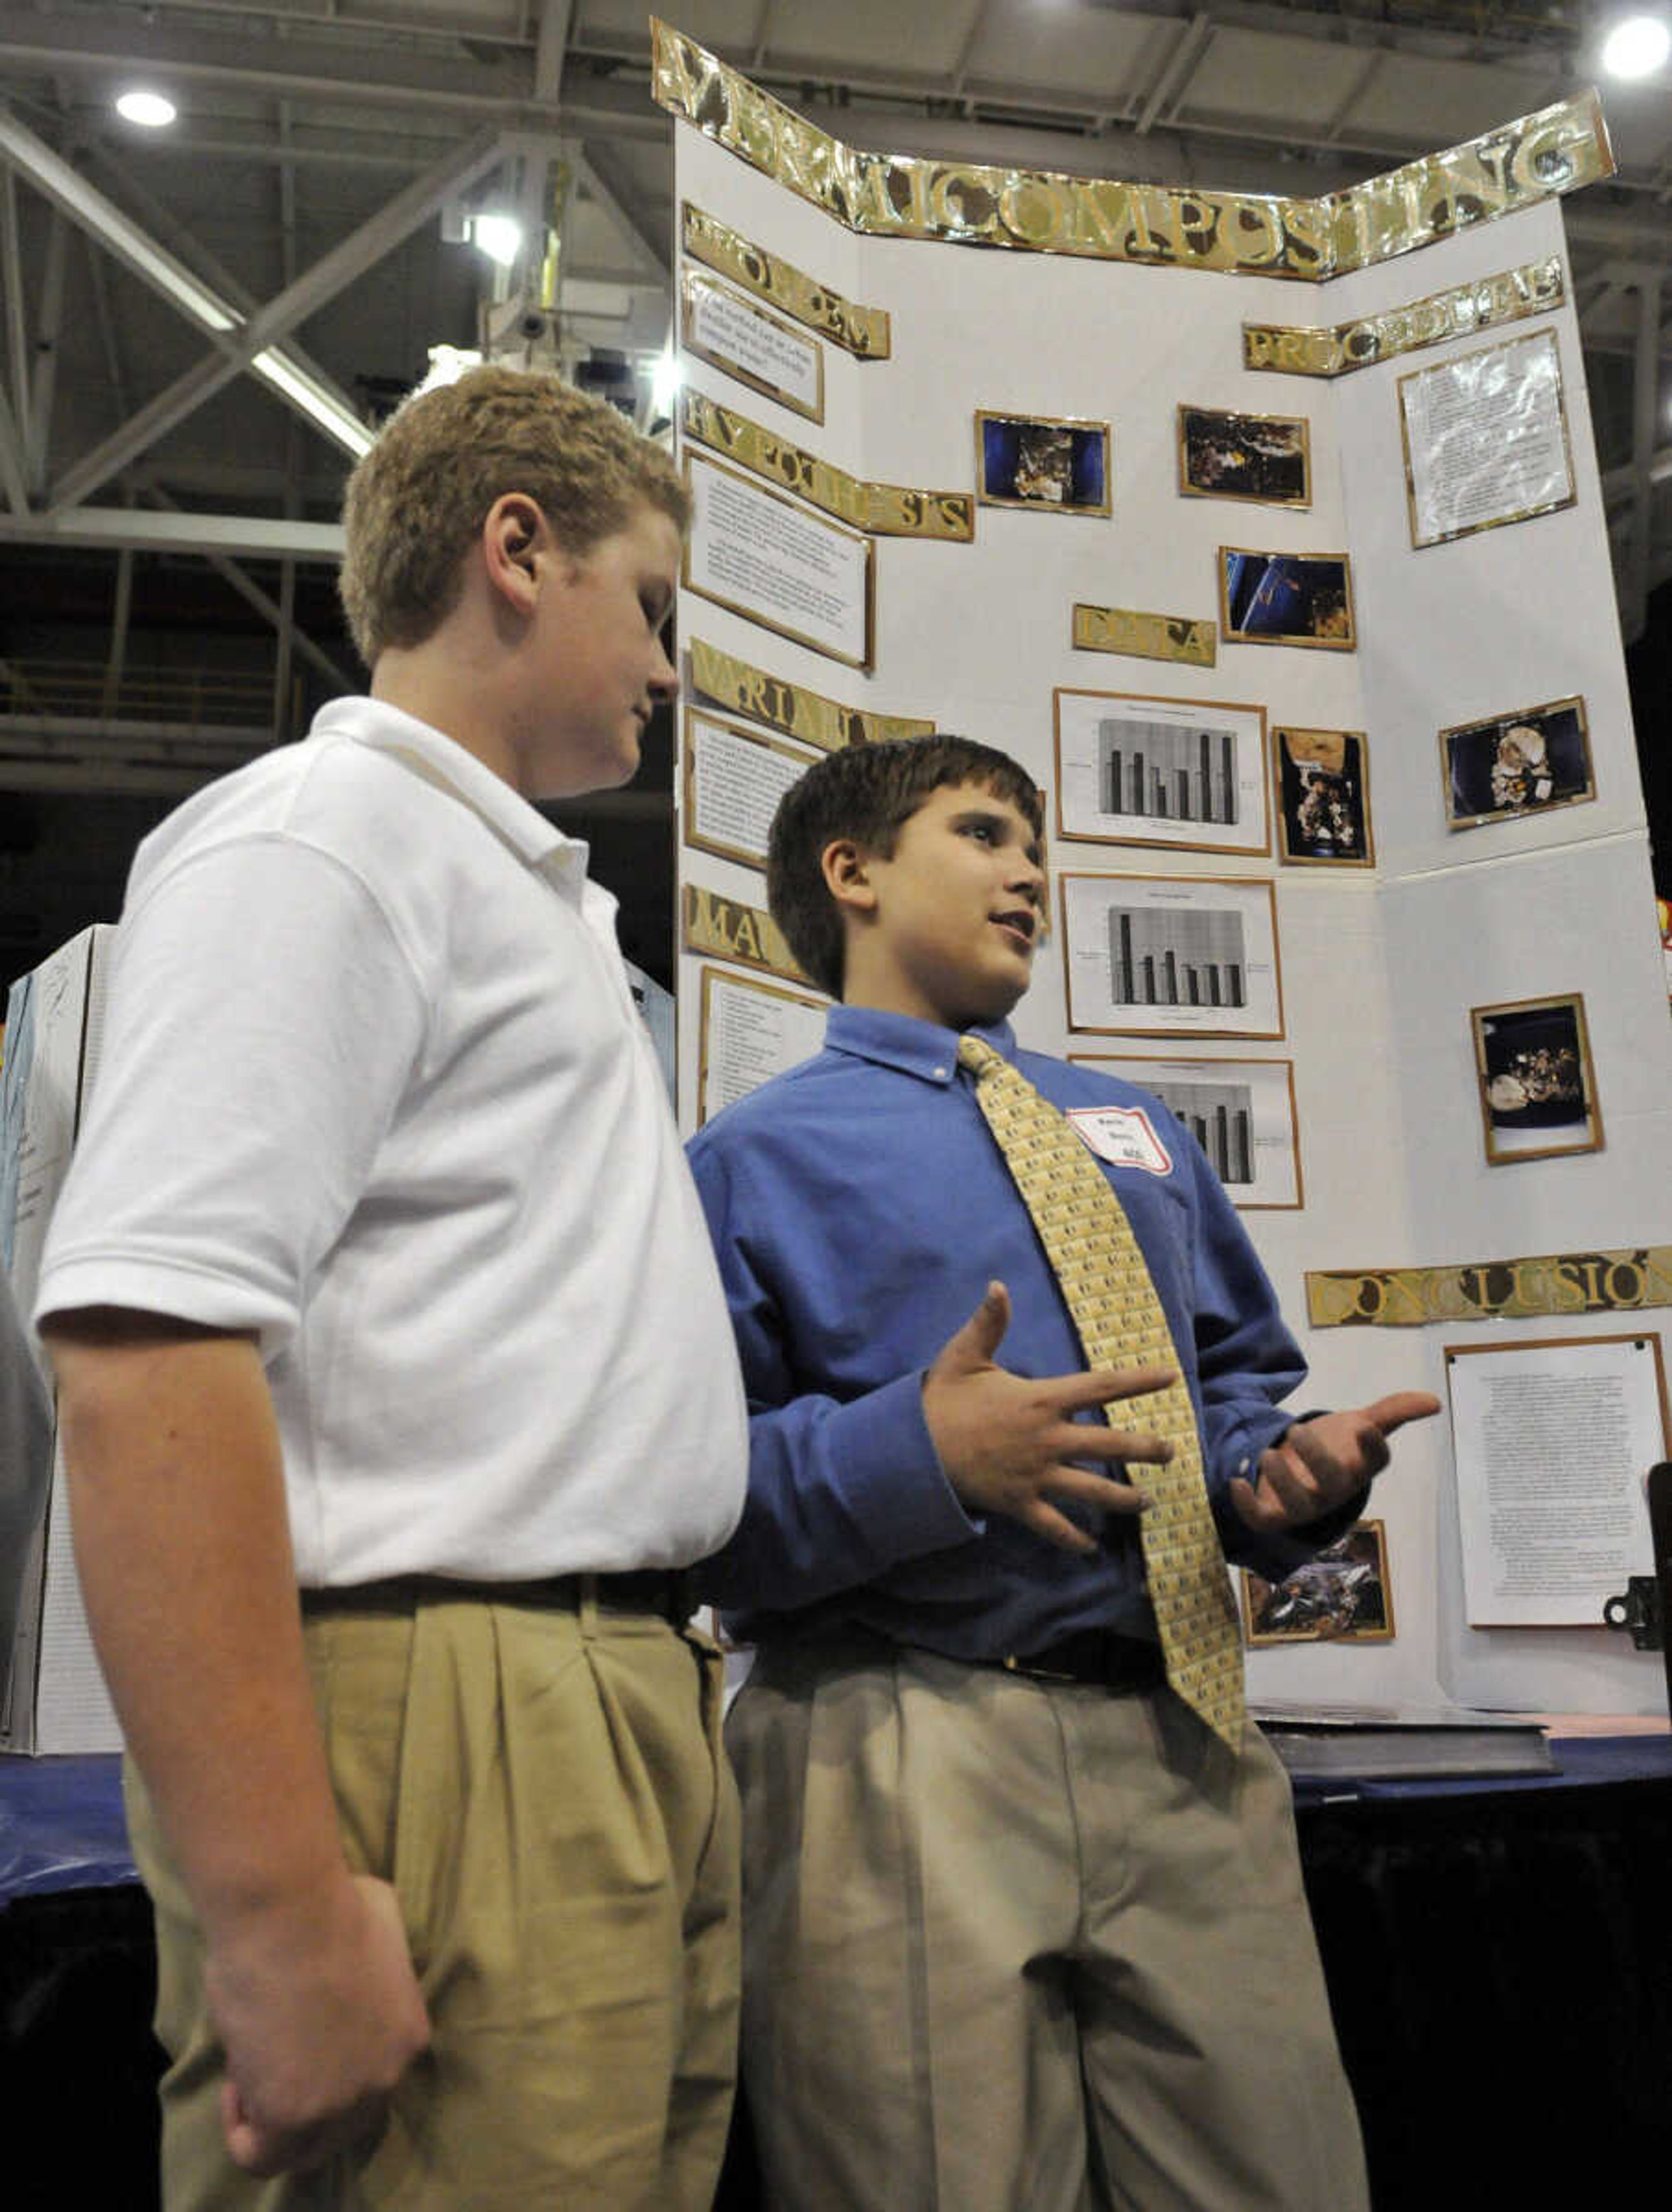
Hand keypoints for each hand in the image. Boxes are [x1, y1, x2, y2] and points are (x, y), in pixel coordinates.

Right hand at [207, 1870, 430, 2176]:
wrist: (289, 1909)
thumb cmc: (325, 1903)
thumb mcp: (381, 1926)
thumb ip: (375, 1956)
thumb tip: (357, 1950)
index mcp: (407, 2037)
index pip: (368, 2083)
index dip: (326, 2069)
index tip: (295, 2040)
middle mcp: (386, 2078)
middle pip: (342, 2124)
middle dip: (302, 2103)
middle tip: (269, 2065)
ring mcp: (343, 2102)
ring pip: (303, 2148)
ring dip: (270, 2120)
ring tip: (249, 2069)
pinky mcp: (295, 2115)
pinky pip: (262, 2155)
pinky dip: (242, 2129)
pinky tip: (236, 2083)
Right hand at [922, 1281, 1174, 1556]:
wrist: (914, 1448)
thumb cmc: (942, 1399)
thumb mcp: (964, 1355)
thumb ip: (988, 1322)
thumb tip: (998, 1286)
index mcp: (1041, 1400)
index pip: (1102, 1386)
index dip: (1139, 1381)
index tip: (1170, 1378)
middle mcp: (1047, 1439)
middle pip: (1110, 1444)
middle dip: (1146, 1449)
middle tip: (1171, 1452)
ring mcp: (1036, 1475)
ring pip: (1093, 1490)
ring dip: (1124, 1498)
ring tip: (1147, 1502)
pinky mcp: (1020, 1503)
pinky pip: (1054, 1526)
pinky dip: (1073, 1539)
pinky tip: (1090, 1549)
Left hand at [1231, 1391, 1440, 1534]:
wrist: (1301, 1469)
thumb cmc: (1336, 1447)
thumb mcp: (1362, 1425)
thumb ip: (1394, 1411)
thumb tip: (1435, 1400)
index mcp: (1358, 1466)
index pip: (1374, 1461)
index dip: (1371, 1446)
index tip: (1363, 1425)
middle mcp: (1334, 1489)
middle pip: (1333, 1484)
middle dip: (1318, 1460)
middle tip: (1298, 1428)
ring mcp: (1303, 1504)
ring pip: (1298, 1504)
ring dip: (1283, 1482)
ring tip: (1269, 1454)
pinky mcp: (1273, 1513)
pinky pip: (1262, 1518)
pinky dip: (1247, 1505)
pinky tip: (1236, 1481)